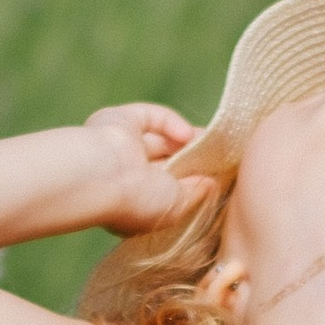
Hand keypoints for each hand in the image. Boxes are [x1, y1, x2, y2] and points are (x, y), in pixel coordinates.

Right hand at [84, 102, 208, 238]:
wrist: (102, 178)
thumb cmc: (136, 202)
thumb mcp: (175, 207)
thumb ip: (195, 193)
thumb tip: (211, 181)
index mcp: (136, 201)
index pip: (167, 189)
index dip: (192, 182)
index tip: (217, 177)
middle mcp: (126, 174)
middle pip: (167, 162)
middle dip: (193, 159)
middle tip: (222, 155)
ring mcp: (121, 146)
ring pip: (160, 139)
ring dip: (187, 140)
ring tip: (213, 142)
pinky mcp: (119, 120)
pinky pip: (150, 117)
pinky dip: (170, 122)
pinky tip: (186, 134)